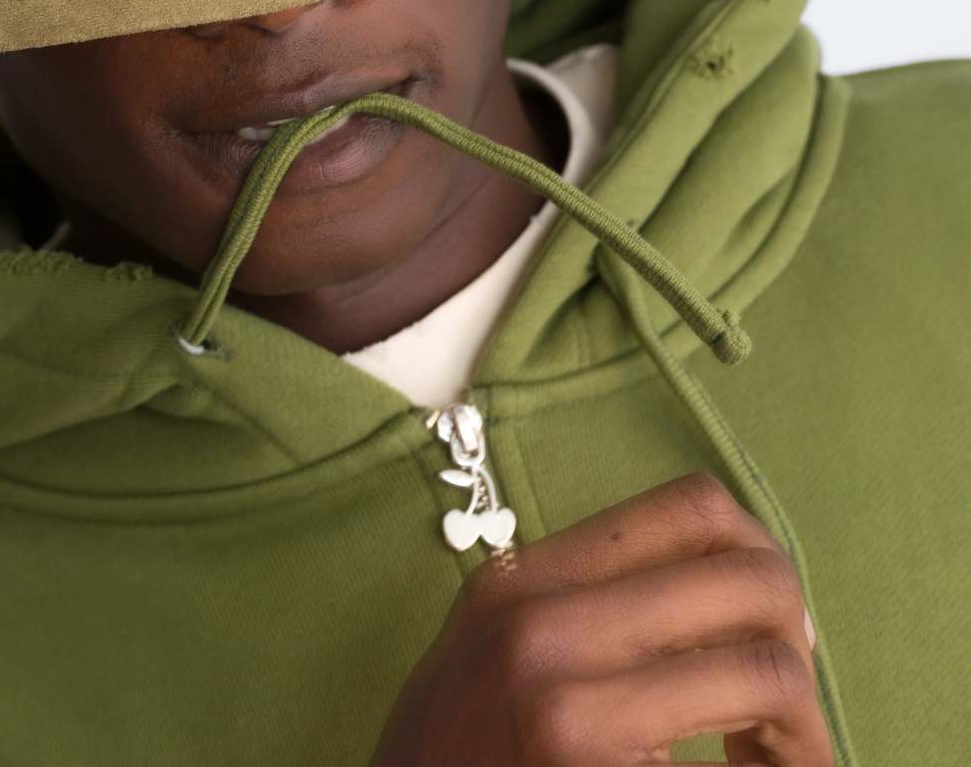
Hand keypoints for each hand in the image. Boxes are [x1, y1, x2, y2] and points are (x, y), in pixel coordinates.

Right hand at [369, 470, 829, 765]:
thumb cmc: (447, 765)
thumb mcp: (482, 656)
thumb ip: (567, 607)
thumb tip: (707, 582)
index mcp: (520, 584)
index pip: (691, 507)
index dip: (758, 557)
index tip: (761, 622)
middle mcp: (542, 631)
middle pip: (748, 578)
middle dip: (797, 645)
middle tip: (786, 713)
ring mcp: (570, 716)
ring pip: (766, 674)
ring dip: (801, 731)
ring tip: (774, 765)